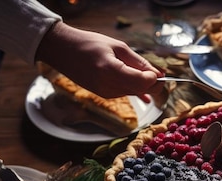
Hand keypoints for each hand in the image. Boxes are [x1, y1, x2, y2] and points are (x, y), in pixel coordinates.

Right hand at [36, 22, 165, 100]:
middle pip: (140, 90)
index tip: (160, 71)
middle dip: (153, 84)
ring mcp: (105, 93)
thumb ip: (139, 62)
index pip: (141, 82)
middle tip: (160, 73)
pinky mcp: (104, 95)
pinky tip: (142, 89)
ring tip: (142, 70)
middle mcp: (107, 86)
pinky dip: (134, 88)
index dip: (154, 78)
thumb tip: (157, 74)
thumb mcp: (117, 47)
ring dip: (143, 84)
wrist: (62, 51)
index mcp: (110, 70)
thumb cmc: (89, 44)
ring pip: (134, 92)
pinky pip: (126, 93)